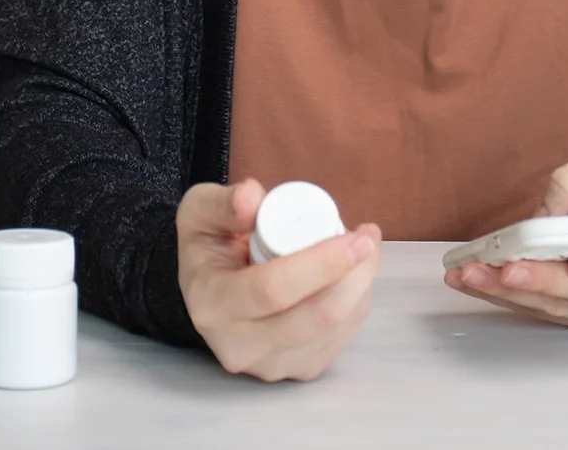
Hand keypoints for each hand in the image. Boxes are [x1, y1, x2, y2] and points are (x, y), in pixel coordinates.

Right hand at [176, 178, 383, 380]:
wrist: (209, 293)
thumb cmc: (208, 247)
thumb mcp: (199, 212)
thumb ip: (222, 203)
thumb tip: (254, 198)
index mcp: (211, 304)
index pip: (273, 290)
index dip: (321, 264)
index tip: (354, 238)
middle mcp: (239, 346)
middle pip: (316, 317)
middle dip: (356, 276)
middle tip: (369, 238)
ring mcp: (271, 365)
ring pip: (337, 327)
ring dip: (361, 285)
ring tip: (360, 249)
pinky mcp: (299, 370)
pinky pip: (344, 337)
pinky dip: (356, 302)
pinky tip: (349, 277)